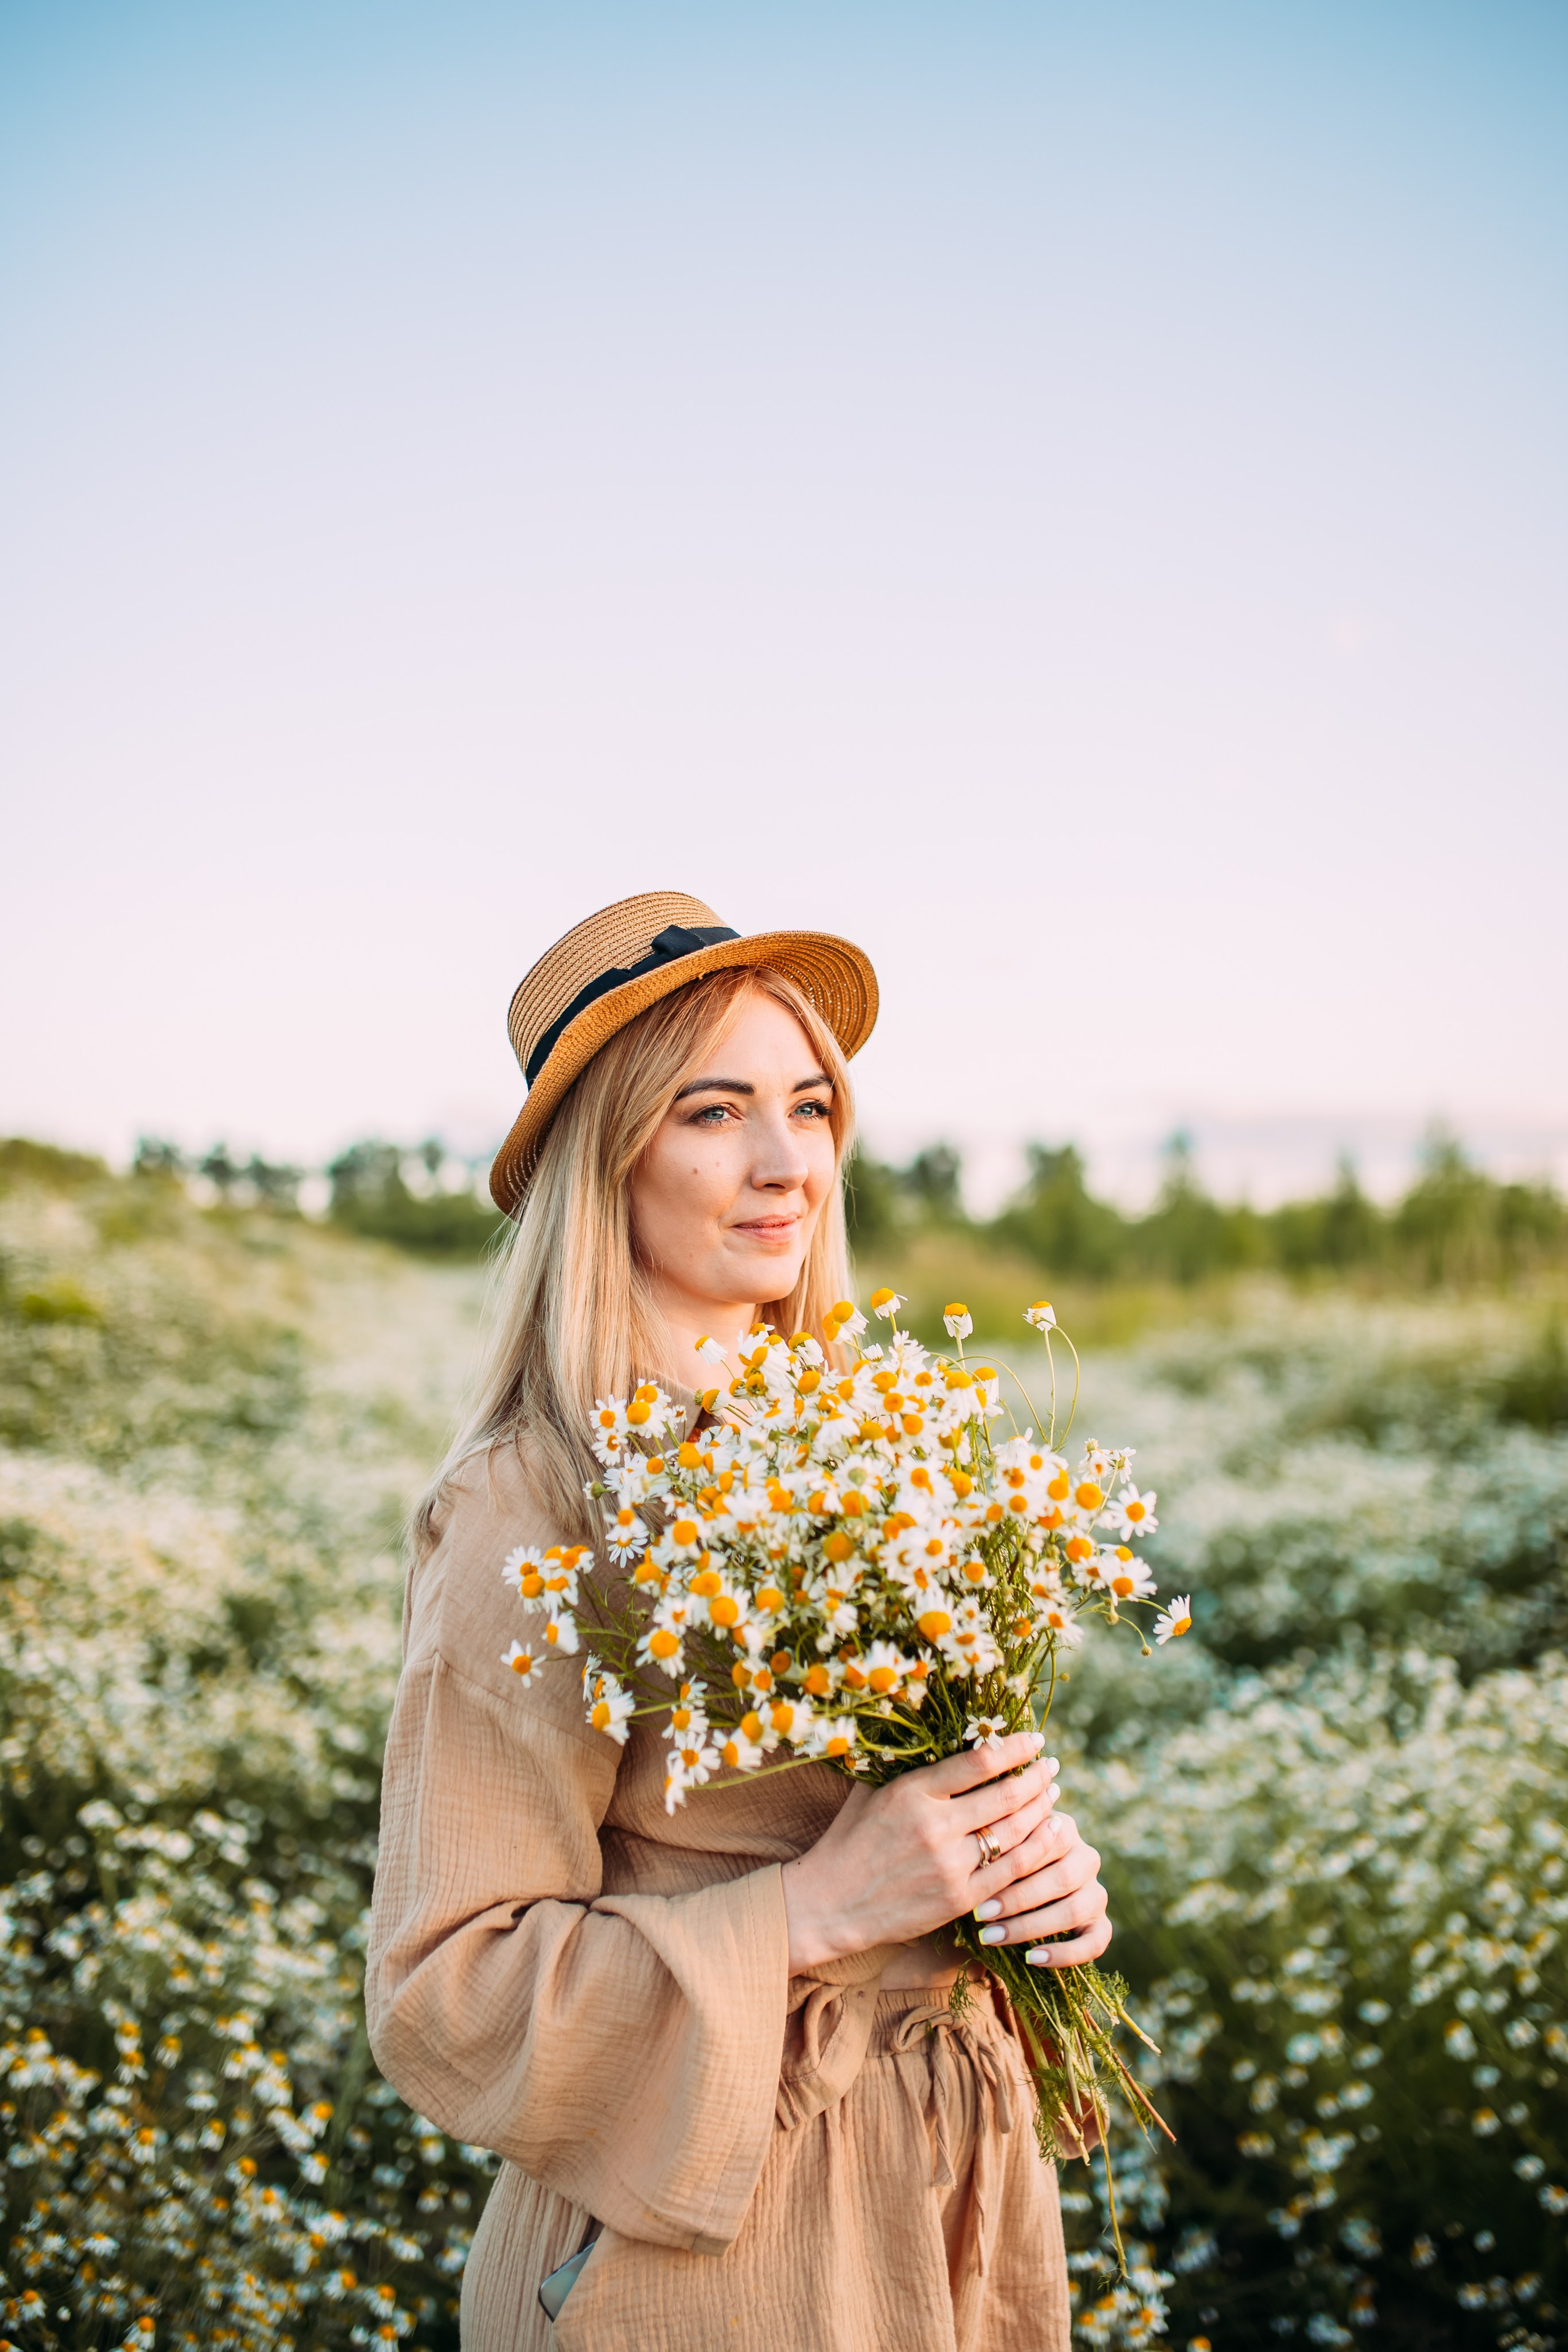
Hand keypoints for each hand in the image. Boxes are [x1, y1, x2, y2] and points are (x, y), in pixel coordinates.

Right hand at [782, 1732, 1058, 1970]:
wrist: (831, 1902)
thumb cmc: (850, 1839)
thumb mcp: (872, 1792)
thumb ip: (909, 1768)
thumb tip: (944, 1736)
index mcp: (913, 1792)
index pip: (978, 1763)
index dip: (1013, 1748)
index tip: (1034, 1738)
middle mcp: (936, 1826)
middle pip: (1006, 1797)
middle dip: (1036, 1779)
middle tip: (1051, 1767)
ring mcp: (950, 1865)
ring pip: (1014, 1834)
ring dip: (1041, 1814)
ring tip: (1053, 1798)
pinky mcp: (960, 1899)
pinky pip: (1009, 1873)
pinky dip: (1031, 1854)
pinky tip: (1041, 1841)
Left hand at [971, 1804, 1110, 1968]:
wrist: (1016, 1899)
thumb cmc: (997, 1865)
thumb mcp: (996, 1848)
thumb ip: (992, 1839)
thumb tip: (969, 1843)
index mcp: (1063, 1828)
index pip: (1046, 1842)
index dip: (1012, 1864)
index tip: (975, 1884)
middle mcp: (1086, 1857)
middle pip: (1062, 1877)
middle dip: (1017, 1899)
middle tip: (980, 1915)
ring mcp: (1096, 1891)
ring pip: (1075, 1909)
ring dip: (1031, 1926)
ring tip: (992, 1938)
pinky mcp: (1101, 1923)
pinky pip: (1096, 1942)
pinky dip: (1065, 1953)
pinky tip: (1032, 1959)